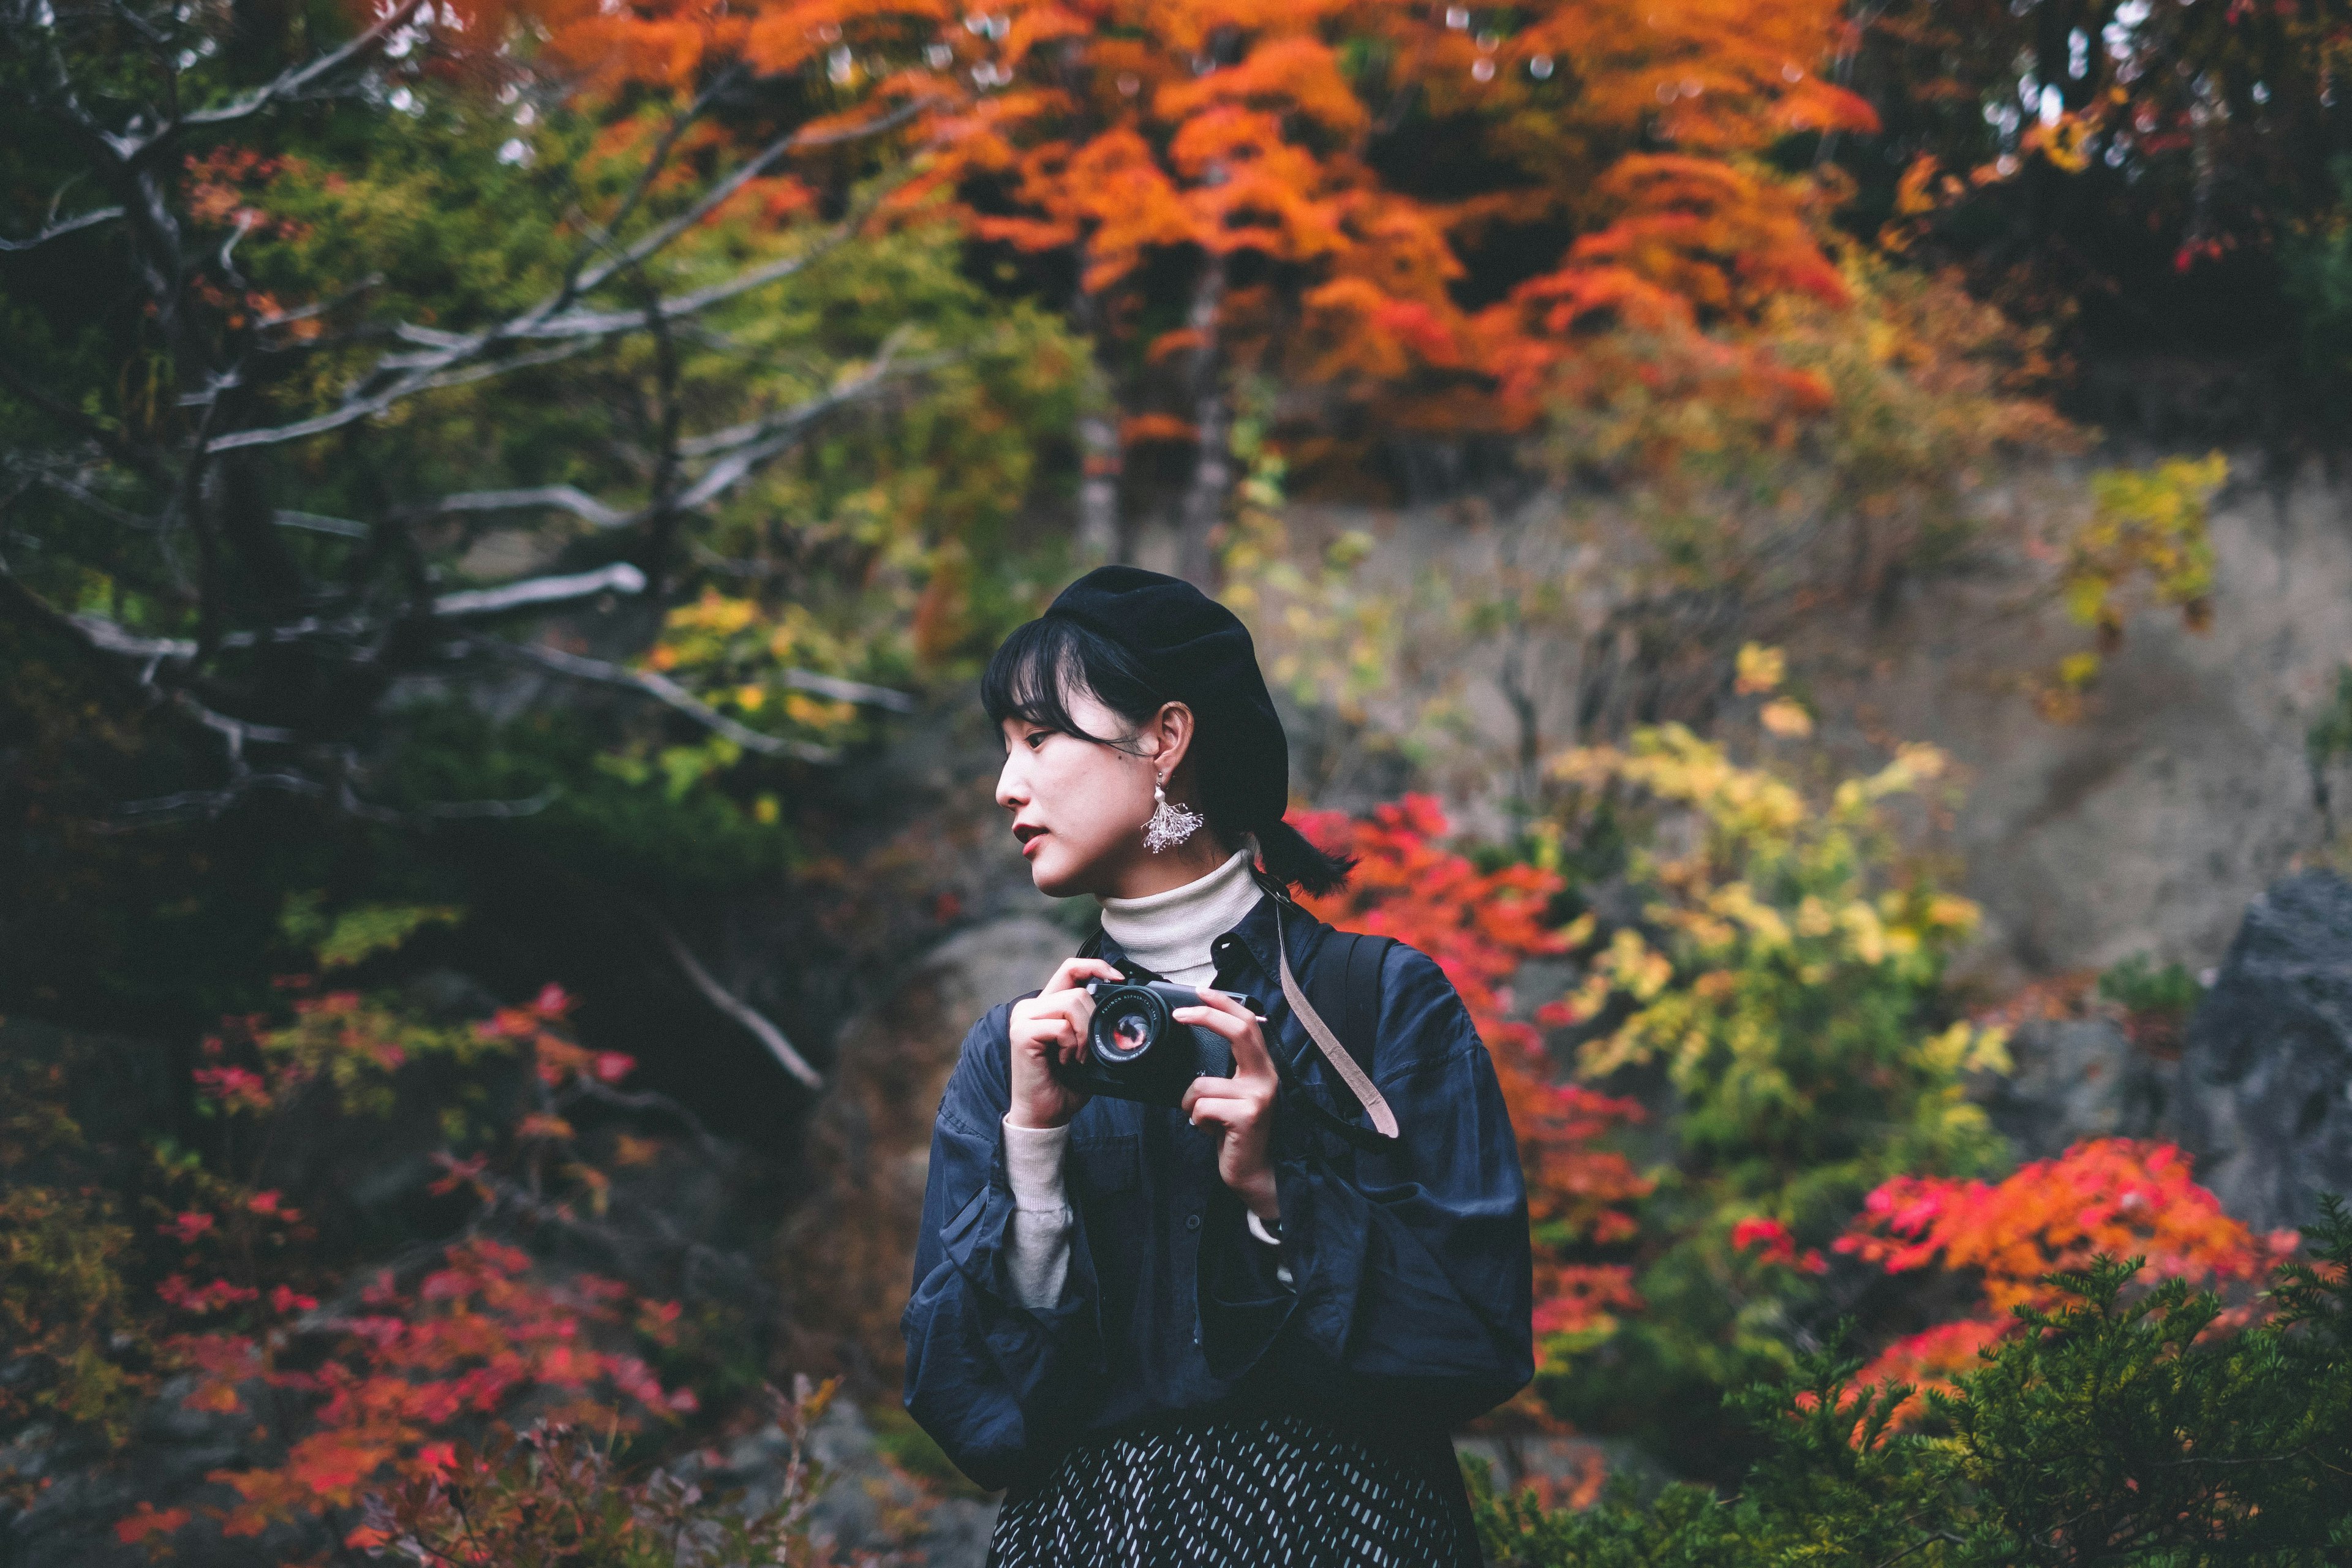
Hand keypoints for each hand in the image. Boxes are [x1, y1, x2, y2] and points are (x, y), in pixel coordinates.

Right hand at [1006, 956, 1121, 1130]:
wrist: (1046, 1114)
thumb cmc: (1066, 1083)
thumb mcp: (1086, 1048)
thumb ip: (1093, 1024)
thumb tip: (1123, 1008)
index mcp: (1046, 1006)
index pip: (1070, 968)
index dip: (1095, 966)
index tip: (1119, 979)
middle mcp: (1031, 1007)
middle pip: (1077, 990)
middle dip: (1094, 1020)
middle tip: (1089, 1050)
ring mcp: (1023, 1018)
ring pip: (1071, 1003)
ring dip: (1084, 1034)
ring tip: (1078, 1057)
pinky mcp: (1021, 1034)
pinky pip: (1061, 1027)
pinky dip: (1072, 1045)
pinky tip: (1066, 1062)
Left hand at [1176, 987, 1281, 1223]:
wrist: (1254, 1174)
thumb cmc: (1238, 1135)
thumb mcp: (1235, 1096)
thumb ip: (1226, 1072)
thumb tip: (1198, 1050)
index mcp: (1261, 1070)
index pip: (1249, 1024)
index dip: (1225, 1004)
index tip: (1201, 991)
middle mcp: (1265, 1078)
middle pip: (1239, 1031)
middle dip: (1206, 1016)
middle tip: (1180, 1015)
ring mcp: (1258, 1097)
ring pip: (1202, 1084)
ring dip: (1190, 1104)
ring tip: (1205, 1119)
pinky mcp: (1247, 1116)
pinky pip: (1201, 1108)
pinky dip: (1196, 1122)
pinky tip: (1210, 1131)